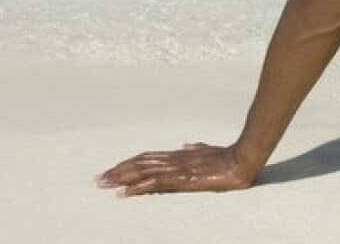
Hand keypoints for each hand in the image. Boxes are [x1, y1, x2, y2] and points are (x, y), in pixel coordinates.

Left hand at [97, 142, 255, 196]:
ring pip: (141, 171)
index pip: (147, 157)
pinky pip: (154, 183)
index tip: (113, 169)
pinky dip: (137, 188)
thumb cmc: (228, 156)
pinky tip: (124, 193)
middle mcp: (173, 159)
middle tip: (98, 179)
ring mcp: (176, 168)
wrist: (241, 160)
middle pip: (138, 163)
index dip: (128, 163)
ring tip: (103, 185)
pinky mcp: (182, 178)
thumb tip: (186, 145)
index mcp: (178, 155)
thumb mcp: (209, 150)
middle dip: (116, 171)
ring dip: (120, 178)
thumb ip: (197, 148)